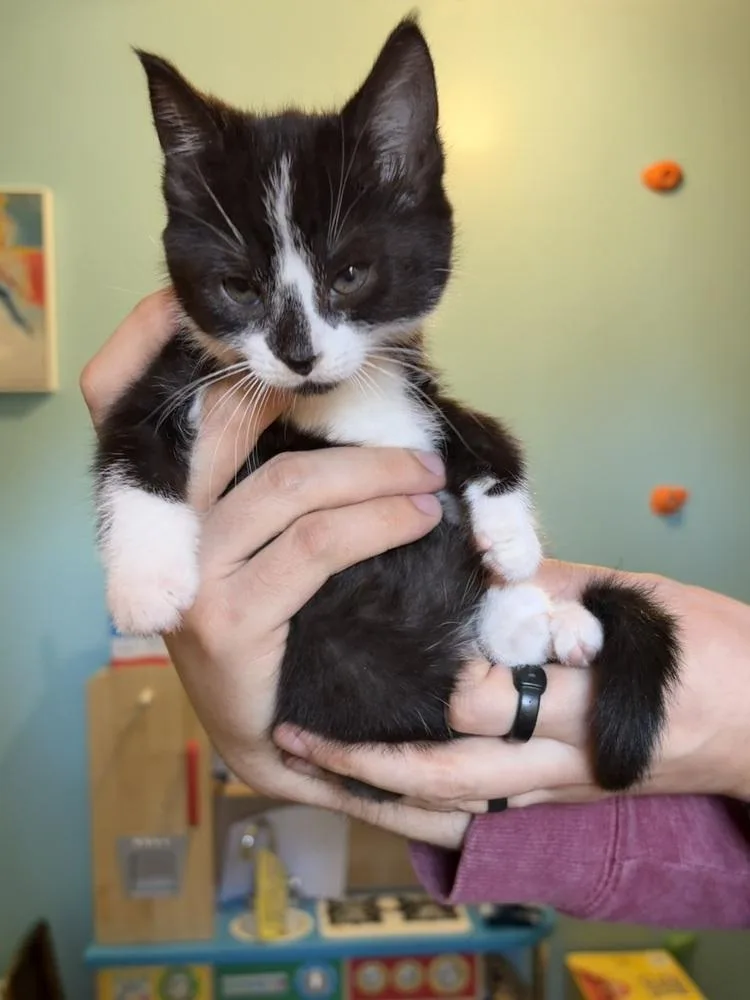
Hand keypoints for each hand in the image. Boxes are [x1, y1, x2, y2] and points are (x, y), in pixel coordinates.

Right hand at [81, 290, 471, 849]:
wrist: (272, 735)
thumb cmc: (280, 621)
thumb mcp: (264, 537)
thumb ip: (271, 466)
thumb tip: (332, 385)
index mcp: (160, 494)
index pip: (120, 395)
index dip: (150, 336)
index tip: (215, 307)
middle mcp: (160, 525)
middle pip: (220, 420)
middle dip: (305, 391)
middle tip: (395, 397)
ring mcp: (186, 572)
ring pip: (290, 483)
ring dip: (375, 468)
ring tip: (429, 470)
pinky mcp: (223, 616)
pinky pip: (315, 544)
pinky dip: (379, 520)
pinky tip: (420, 516)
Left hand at [275, 560, 749, 808]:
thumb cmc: (706, 654)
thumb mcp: (636, 606)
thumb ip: (551, 588)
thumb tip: (477, 563)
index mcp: (582, 702)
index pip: (485, 703)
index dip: (428, 685)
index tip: (372, 652)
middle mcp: (562, 761)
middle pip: (450, 775)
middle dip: (368, 763)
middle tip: (299, 740)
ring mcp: (560, 793)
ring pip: (456, 811)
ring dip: (380, 798)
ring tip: (316, 775)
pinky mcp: (561, 805)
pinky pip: (480, 821)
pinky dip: (422, 814)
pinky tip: (377, 798)